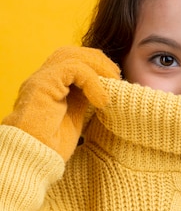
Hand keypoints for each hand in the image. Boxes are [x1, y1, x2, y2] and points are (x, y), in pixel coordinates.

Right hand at [2, 46, 119, 160]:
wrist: (34, 159)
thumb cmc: (52, 146)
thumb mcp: (75, 118)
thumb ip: (84, 99)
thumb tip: (104, 90)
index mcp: (51, 86)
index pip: (74, 61)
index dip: (97, 66)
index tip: (115, 81)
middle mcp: (44, 79)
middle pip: (72, 52)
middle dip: (99, 61)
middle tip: (117, 78)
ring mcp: (41, 80)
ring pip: (72, 56)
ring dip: (99, 68)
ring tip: (113, 84)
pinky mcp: (42, 84)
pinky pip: (73, 68)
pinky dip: (92, 81)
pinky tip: (101, 101)